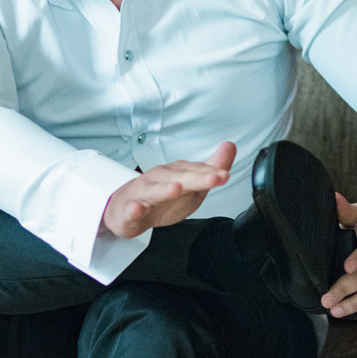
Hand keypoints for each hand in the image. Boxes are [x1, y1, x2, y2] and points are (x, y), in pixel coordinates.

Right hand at [102, 141, 236, 238]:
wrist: (126, 210)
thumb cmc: (160, 196)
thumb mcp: (190, 185)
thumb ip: (210, 168)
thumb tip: (230, 147)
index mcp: (175, 173)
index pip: (195, 172)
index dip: (211, 173)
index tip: (224, 174)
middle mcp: (159, 180)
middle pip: (178, 178)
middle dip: (196, 178)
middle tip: (214, 178)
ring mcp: (143, 194)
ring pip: (154, 191)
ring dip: (164, 189)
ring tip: (176, 188)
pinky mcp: (128, 210)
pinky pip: (130, 210)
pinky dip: (133, 209)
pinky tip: (137, 209)